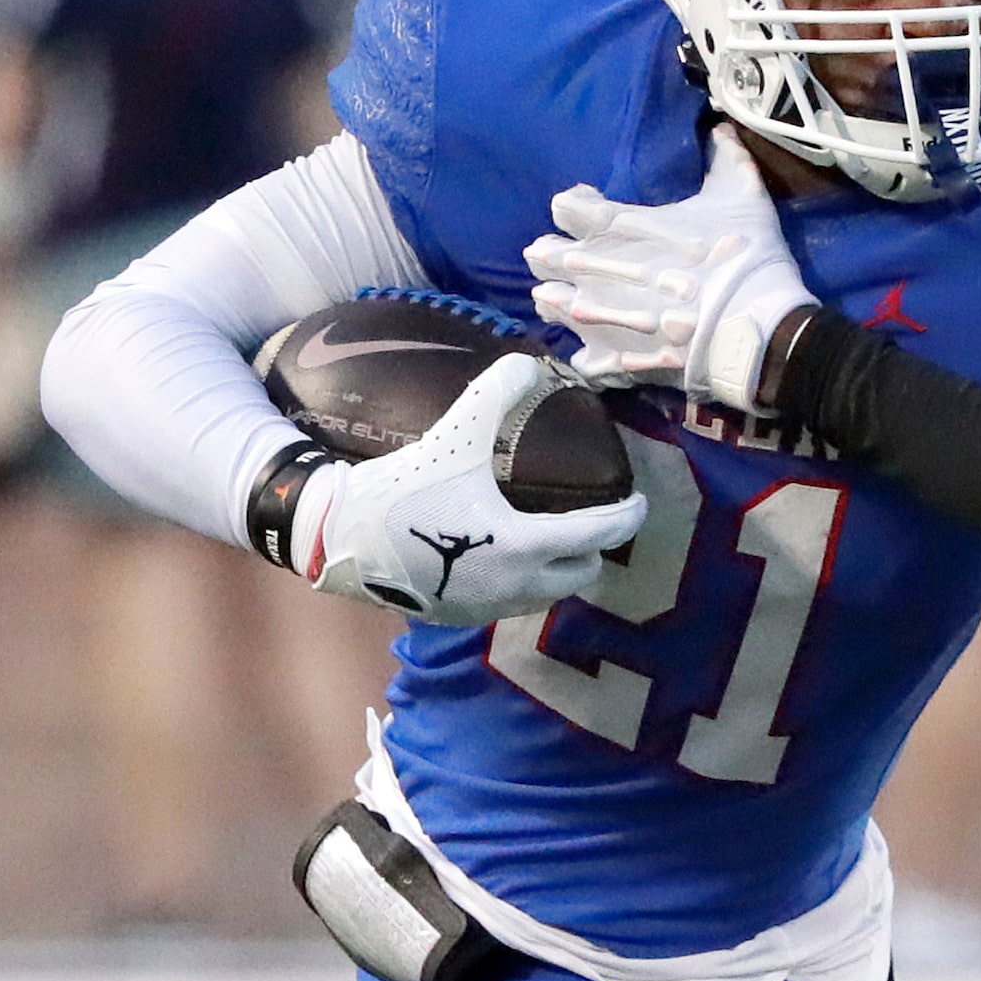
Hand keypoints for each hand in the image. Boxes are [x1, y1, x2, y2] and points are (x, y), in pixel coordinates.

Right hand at [292, 353, 645, 624]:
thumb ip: (496, 394)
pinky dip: (523, 581)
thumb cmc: (405, 489)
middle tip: (590, 517)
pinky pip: (511, 602)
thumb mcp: (455, 436)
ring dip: (558, 567)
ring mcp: (488, 608)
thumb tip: (529, 362)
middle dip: (593, 547)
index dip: (628, 518)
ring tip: (551, 534)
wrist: (340, 538)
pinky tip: (506, 554)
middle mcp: (515, 586)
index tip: (639, 502)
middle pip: (582, 572)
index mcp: (524, 545)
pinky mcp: (461, 618)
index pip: (599, 536)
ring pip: (549, 593)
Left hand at [525, 130, 817, 411]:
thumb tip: (723, 128)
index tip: (595, 209)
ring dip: (561, 297)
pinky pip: (578, 354)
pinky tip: (609, 344)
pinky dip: (590, 349)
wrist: (755, 329)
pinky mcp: (606, 357)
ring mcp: (592, 317)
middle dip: (558, 253)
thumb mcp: (742, 195)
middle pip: (541, 256)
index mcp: (614, 224)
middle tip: (583, 257)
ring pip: (547, 302)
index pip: (563, 206)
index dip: (578, 205)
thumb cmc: (743, 256)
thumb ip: (725, 158)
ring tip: (585, 299)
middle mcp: (588, 268)